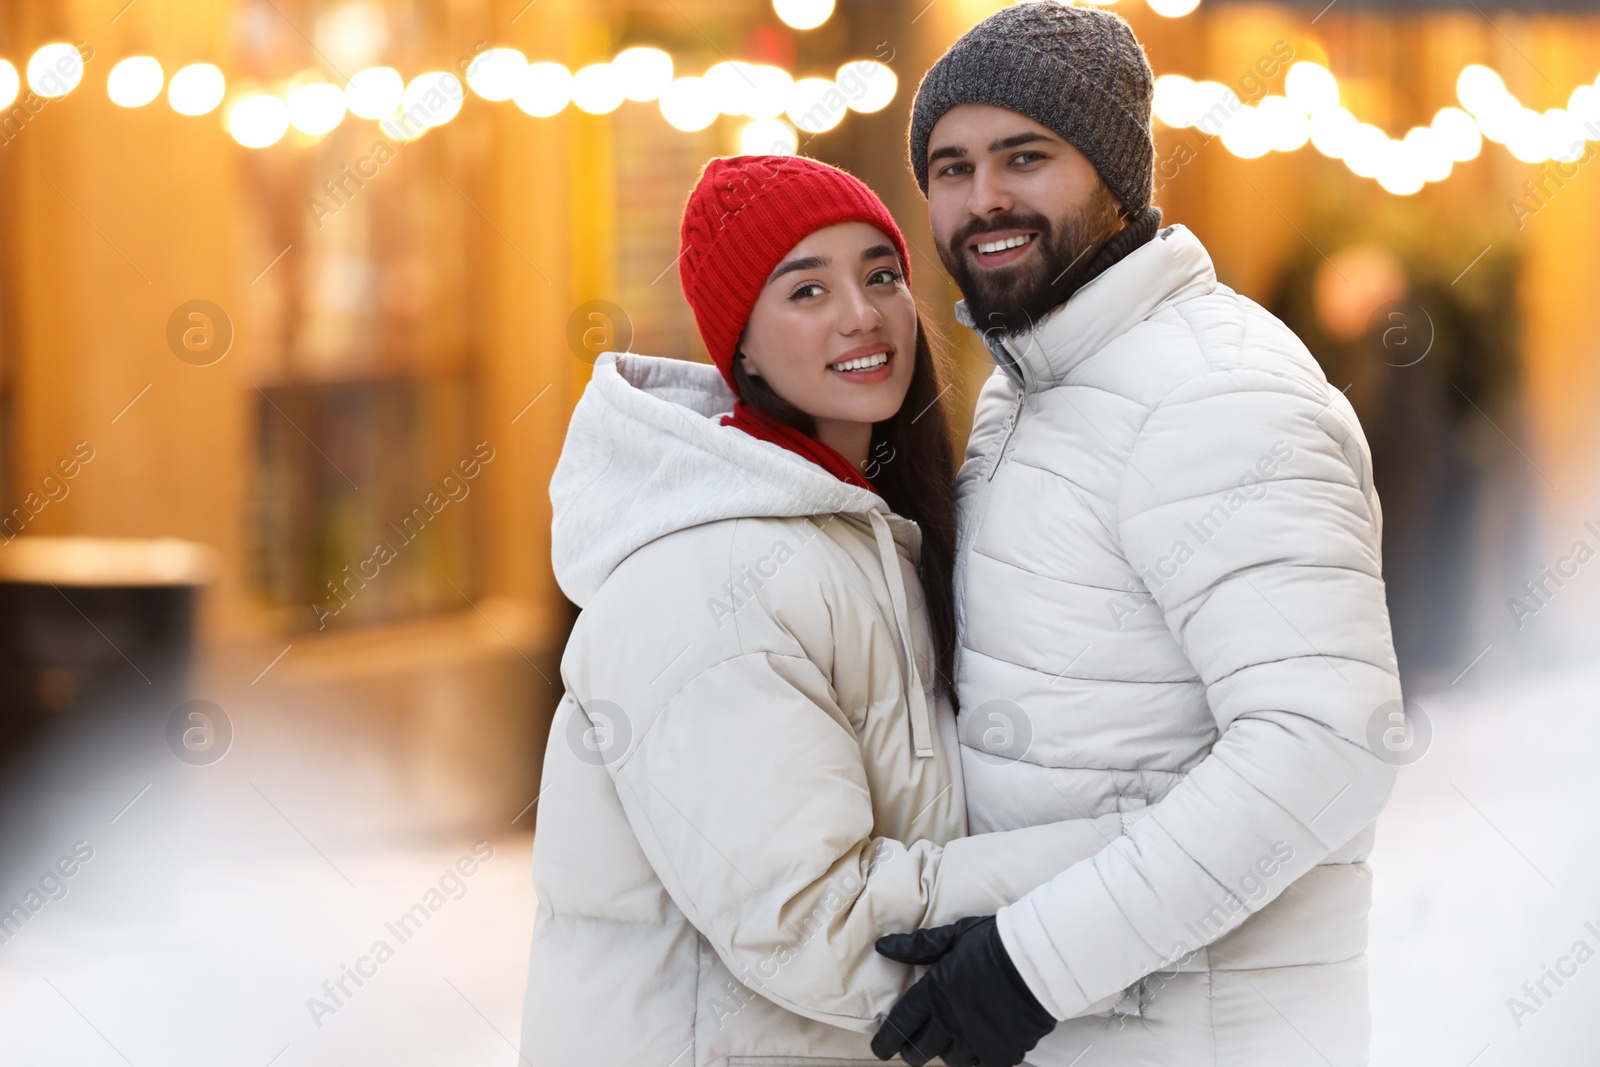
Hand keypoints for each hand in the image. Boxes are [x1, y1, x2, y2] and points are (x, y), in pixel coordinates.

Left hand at [869, 915, 1055, 1066]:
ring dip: (946, 1053)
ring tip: (950, 1044)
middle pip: (920, 1049)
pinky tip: (978, 1051)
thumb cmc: (996, 943)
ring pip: (950, 1060)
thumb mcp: (954, 936)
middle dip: (912, 1051)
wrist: (1039, 961)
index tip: (880, 1048)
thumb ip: (918, 947)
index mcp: (934, 991)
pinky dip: (976, 1061)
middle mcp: (950, 1020)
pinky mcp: (1000, 1053)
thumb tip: (883, 947)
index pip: (901, 1023)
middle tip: (912, 1049)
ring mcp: (975, 1040)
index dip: (886, 1040)